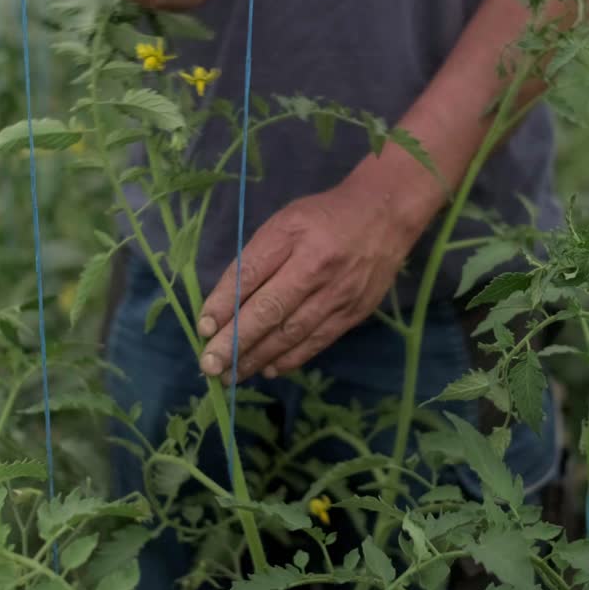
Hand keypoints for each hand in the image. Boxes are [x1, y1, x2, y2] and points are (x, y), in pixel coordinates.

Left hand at [196, 183, 424, 382]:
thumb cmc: (324, 217)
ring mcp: (338, 293)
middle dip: (236, 342)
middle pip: (270, 310)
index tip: (203, 327)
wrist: (385, 214)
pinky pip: (317, 342)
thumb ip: (257, 258)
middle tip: (210, 365)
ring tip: (231, 374)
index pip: (251, 274)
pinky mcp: (354, 312)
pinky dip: (290, 359)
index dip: (224, 304)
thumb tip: (225, 304)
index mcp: (293, 236)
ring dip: (258, 357)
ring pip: (292, 333)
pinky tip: (268, 369)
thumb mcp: (285, 222)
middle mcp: (316, 267)